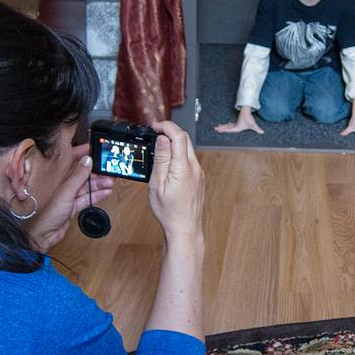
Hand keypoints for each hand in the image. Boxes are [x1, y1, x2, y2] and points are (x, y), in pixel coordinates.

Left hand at [30, 143, 113, 250]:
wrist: (42, 235)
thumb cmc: (46, 214)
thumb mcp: (66, 192)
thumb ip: (78, 176)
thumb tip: (87, 160)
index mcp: (58, 177)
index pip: (72, 161)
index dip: (84, 154)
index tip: (96, 150)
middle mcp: (63, 185)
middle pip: (82, 174)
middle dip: (96, 172)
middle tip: (108, 170)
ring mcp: (68, 196)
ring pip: (86, 187)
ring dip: (98, 184)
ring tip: (110, 182)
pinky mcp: (72, 207)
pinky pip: (86, 198)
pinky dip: (96, 196)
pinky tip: (106, 192)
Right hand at [148, 120, 204, 243]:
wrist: (185, 228)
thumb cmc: (170, 212)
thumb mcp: (157, 185)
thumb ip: (161, 160)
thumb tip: (162, 140)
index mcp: (183, 167)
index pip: (178, 136)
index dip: (166, 126)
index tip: (155, 126)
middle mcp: (195, 167)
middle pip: (185, 139)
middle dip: (170, 131)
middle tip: (155, 134)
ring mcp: (199, 172)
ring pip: (188, 149)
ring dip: (174, 143)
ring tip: (159, 149)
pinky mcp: (199, 178)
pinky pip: (189, 159)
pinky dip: (179, 155)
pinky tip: (168, 163)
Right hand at [214, 106, 263, 133]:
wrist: (247, 111)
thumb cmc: (249, 118)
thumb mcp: (253, 125)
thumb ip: (257, 129)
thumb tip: (262, 132)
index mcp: (236, 127)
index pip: (229, 130)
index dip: (223, 130)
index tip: (218, 130)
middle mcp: (235, 125)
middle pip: (226, 127)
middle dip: (221, 128)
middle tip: (215, 128)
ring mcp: (235, 123)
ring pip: (228, 125)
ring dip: (223, 126)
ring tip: (218, 126)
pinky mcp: (237, 121)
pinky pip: (230, 123)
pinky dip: (227, 124)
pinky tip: (227, 124)